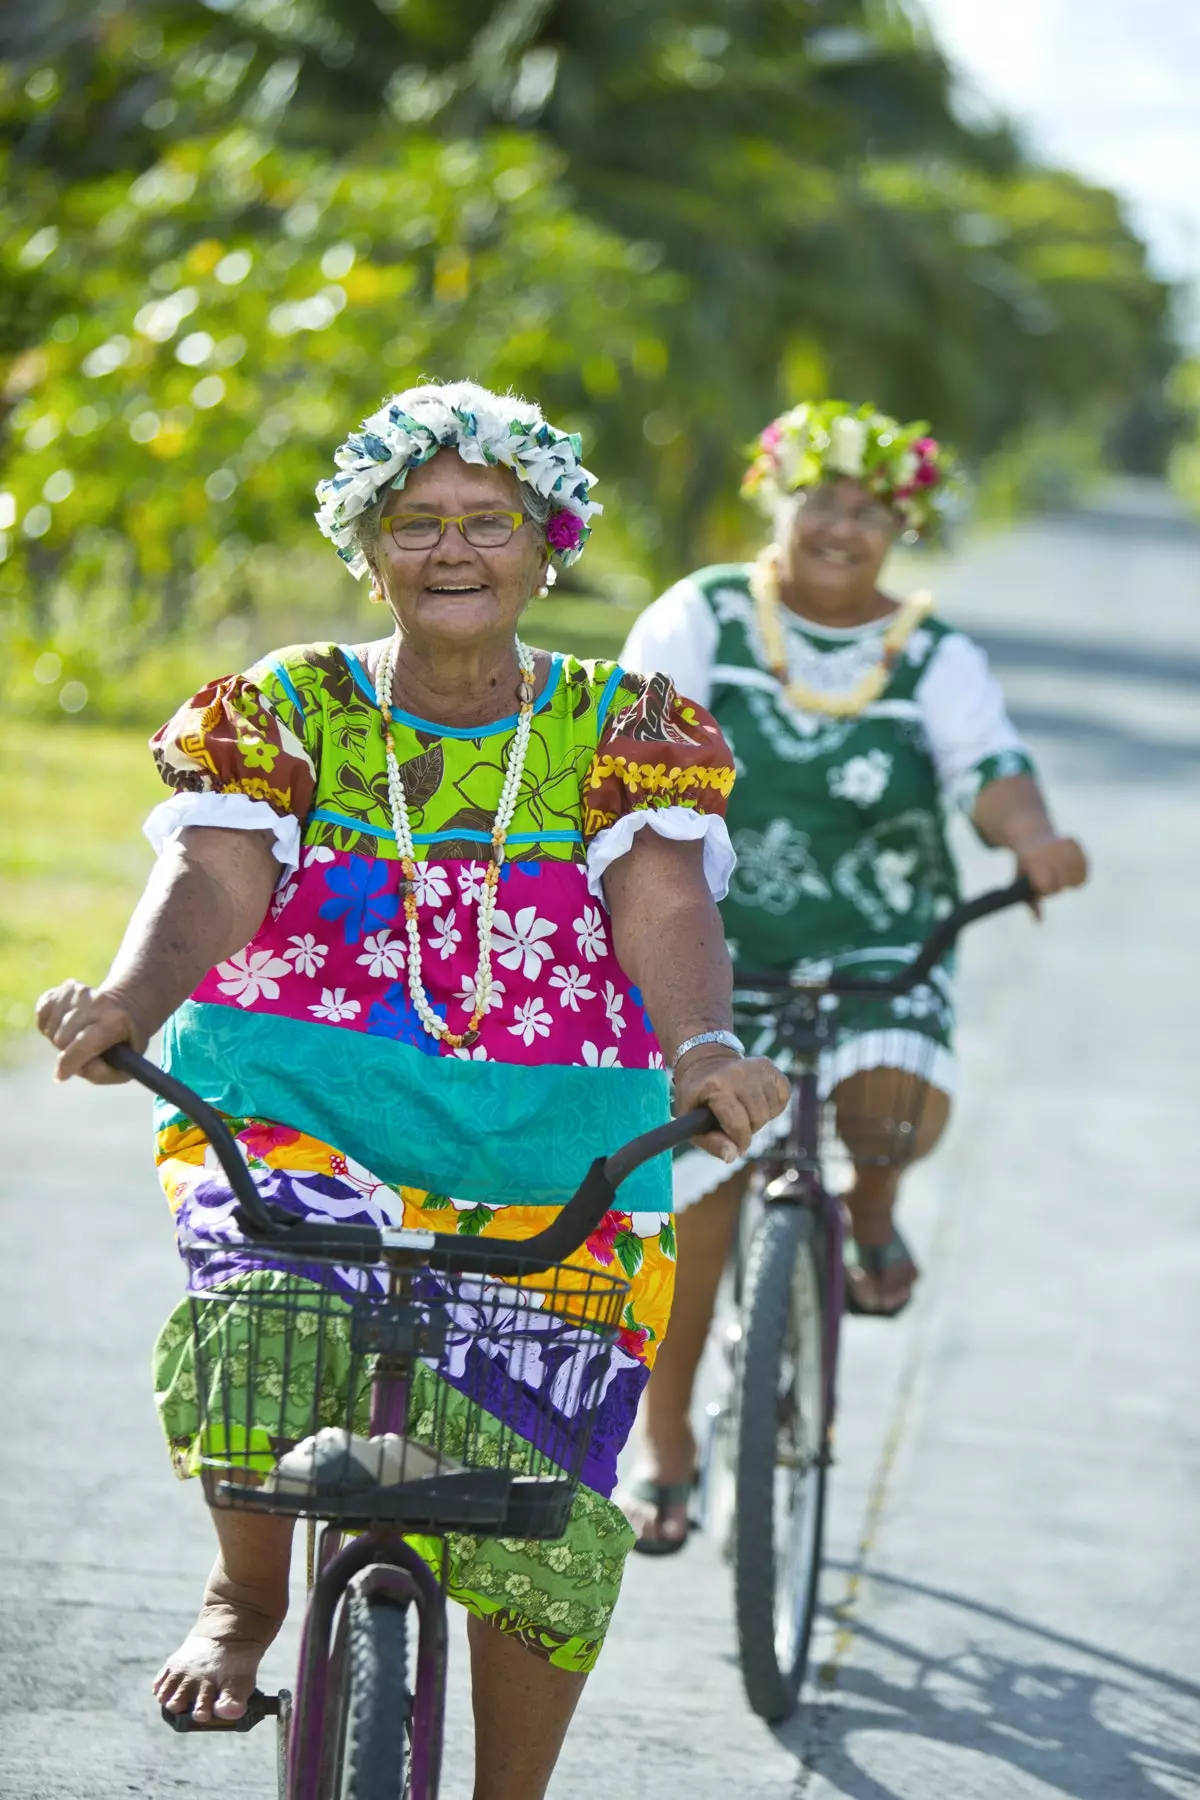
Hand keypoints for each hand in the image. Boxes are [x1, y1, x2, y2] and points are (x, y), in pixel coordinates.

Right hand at [35, 981, 147, 1084]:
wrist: (128, 1005)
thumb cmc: (126, 1041)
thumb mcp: (127, 1063)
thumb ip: (102, 1073)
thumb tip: (75, 1069)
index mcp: (116, 1021)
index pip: (84, 1044)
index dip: (69, 1063)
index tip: (61, 1076)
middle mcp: (98, 1002)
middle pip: (62, 1038)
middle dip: (66, 1052)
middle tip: (79, 1053)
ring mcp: (81, 992)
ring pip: (51, 1027)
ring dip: (58, 1038)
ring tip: (76, 1037)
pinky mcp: (65, 987)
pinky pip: (43, 1012)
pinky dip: (49, 1024)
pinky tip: (66, 1024)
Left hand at [673, 1048, 790, 1162]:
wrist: (705, 1064)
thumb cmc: (698, 1099)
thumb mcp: (693, 1123)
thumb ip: (712, 1143)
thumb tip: (732, 1156)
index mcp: (715, 1086)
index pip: (738, 1124)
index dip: (740, 1141)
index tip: (736, 1144)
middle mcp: (737, 1073)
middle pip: (758, 1118)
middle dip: (749, 1128)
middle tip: (736, 1123)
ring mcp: (756, 1067)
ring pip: (771, 1109)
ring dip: (761, 1117)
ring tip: (744, 1110)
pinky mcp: (769, 1066)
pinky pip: (783, 1096)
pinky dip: (773, 1105)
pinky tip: (757, 1100)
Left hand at [1017, 836, 1087, 917]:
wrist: (1031, 837)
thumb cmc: (1026, 866)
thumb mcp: (1021, 883)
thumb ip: (1031, 902)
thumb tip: (1039, 922)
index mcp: (1034, 862)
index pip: (1049, 886)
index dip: (1045, 890)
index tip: (1040, 883)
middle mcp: (1050, 851)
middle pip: (1064, 883)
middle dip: (1058, 885)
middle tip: (1049, 876)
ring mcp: (1063, 845)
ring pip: (1077, 878)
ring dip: (1069, 880)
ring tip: (1058, 873)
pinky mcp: (1074, 843)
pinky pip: (1084, 869)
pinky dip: (1078, 872)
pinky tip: (1068, 868)